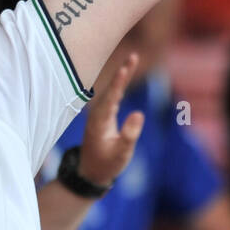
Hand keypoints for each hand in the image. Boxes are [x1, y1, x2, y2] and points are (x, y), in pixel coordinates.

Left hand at [77, 53, 144, 186]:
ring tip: (132, 60)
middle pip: (111, 89)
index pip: (111, 98)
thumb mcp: (121, 153)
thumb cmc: (106, 164)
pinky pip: (112, 96)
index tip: (125, 68)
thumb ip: (129, 134)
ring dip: (122, 75)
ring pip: (112, 91)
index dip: (119, 82)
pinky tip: (125, 75)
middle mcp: (97, 114)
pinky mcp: (102, 116)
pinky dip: (120, 85)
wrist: (90, 173)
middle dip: (123, 72)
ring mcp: (99, 114)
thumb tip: (138, 114)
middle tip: (133, 56)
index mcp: (100, 121)